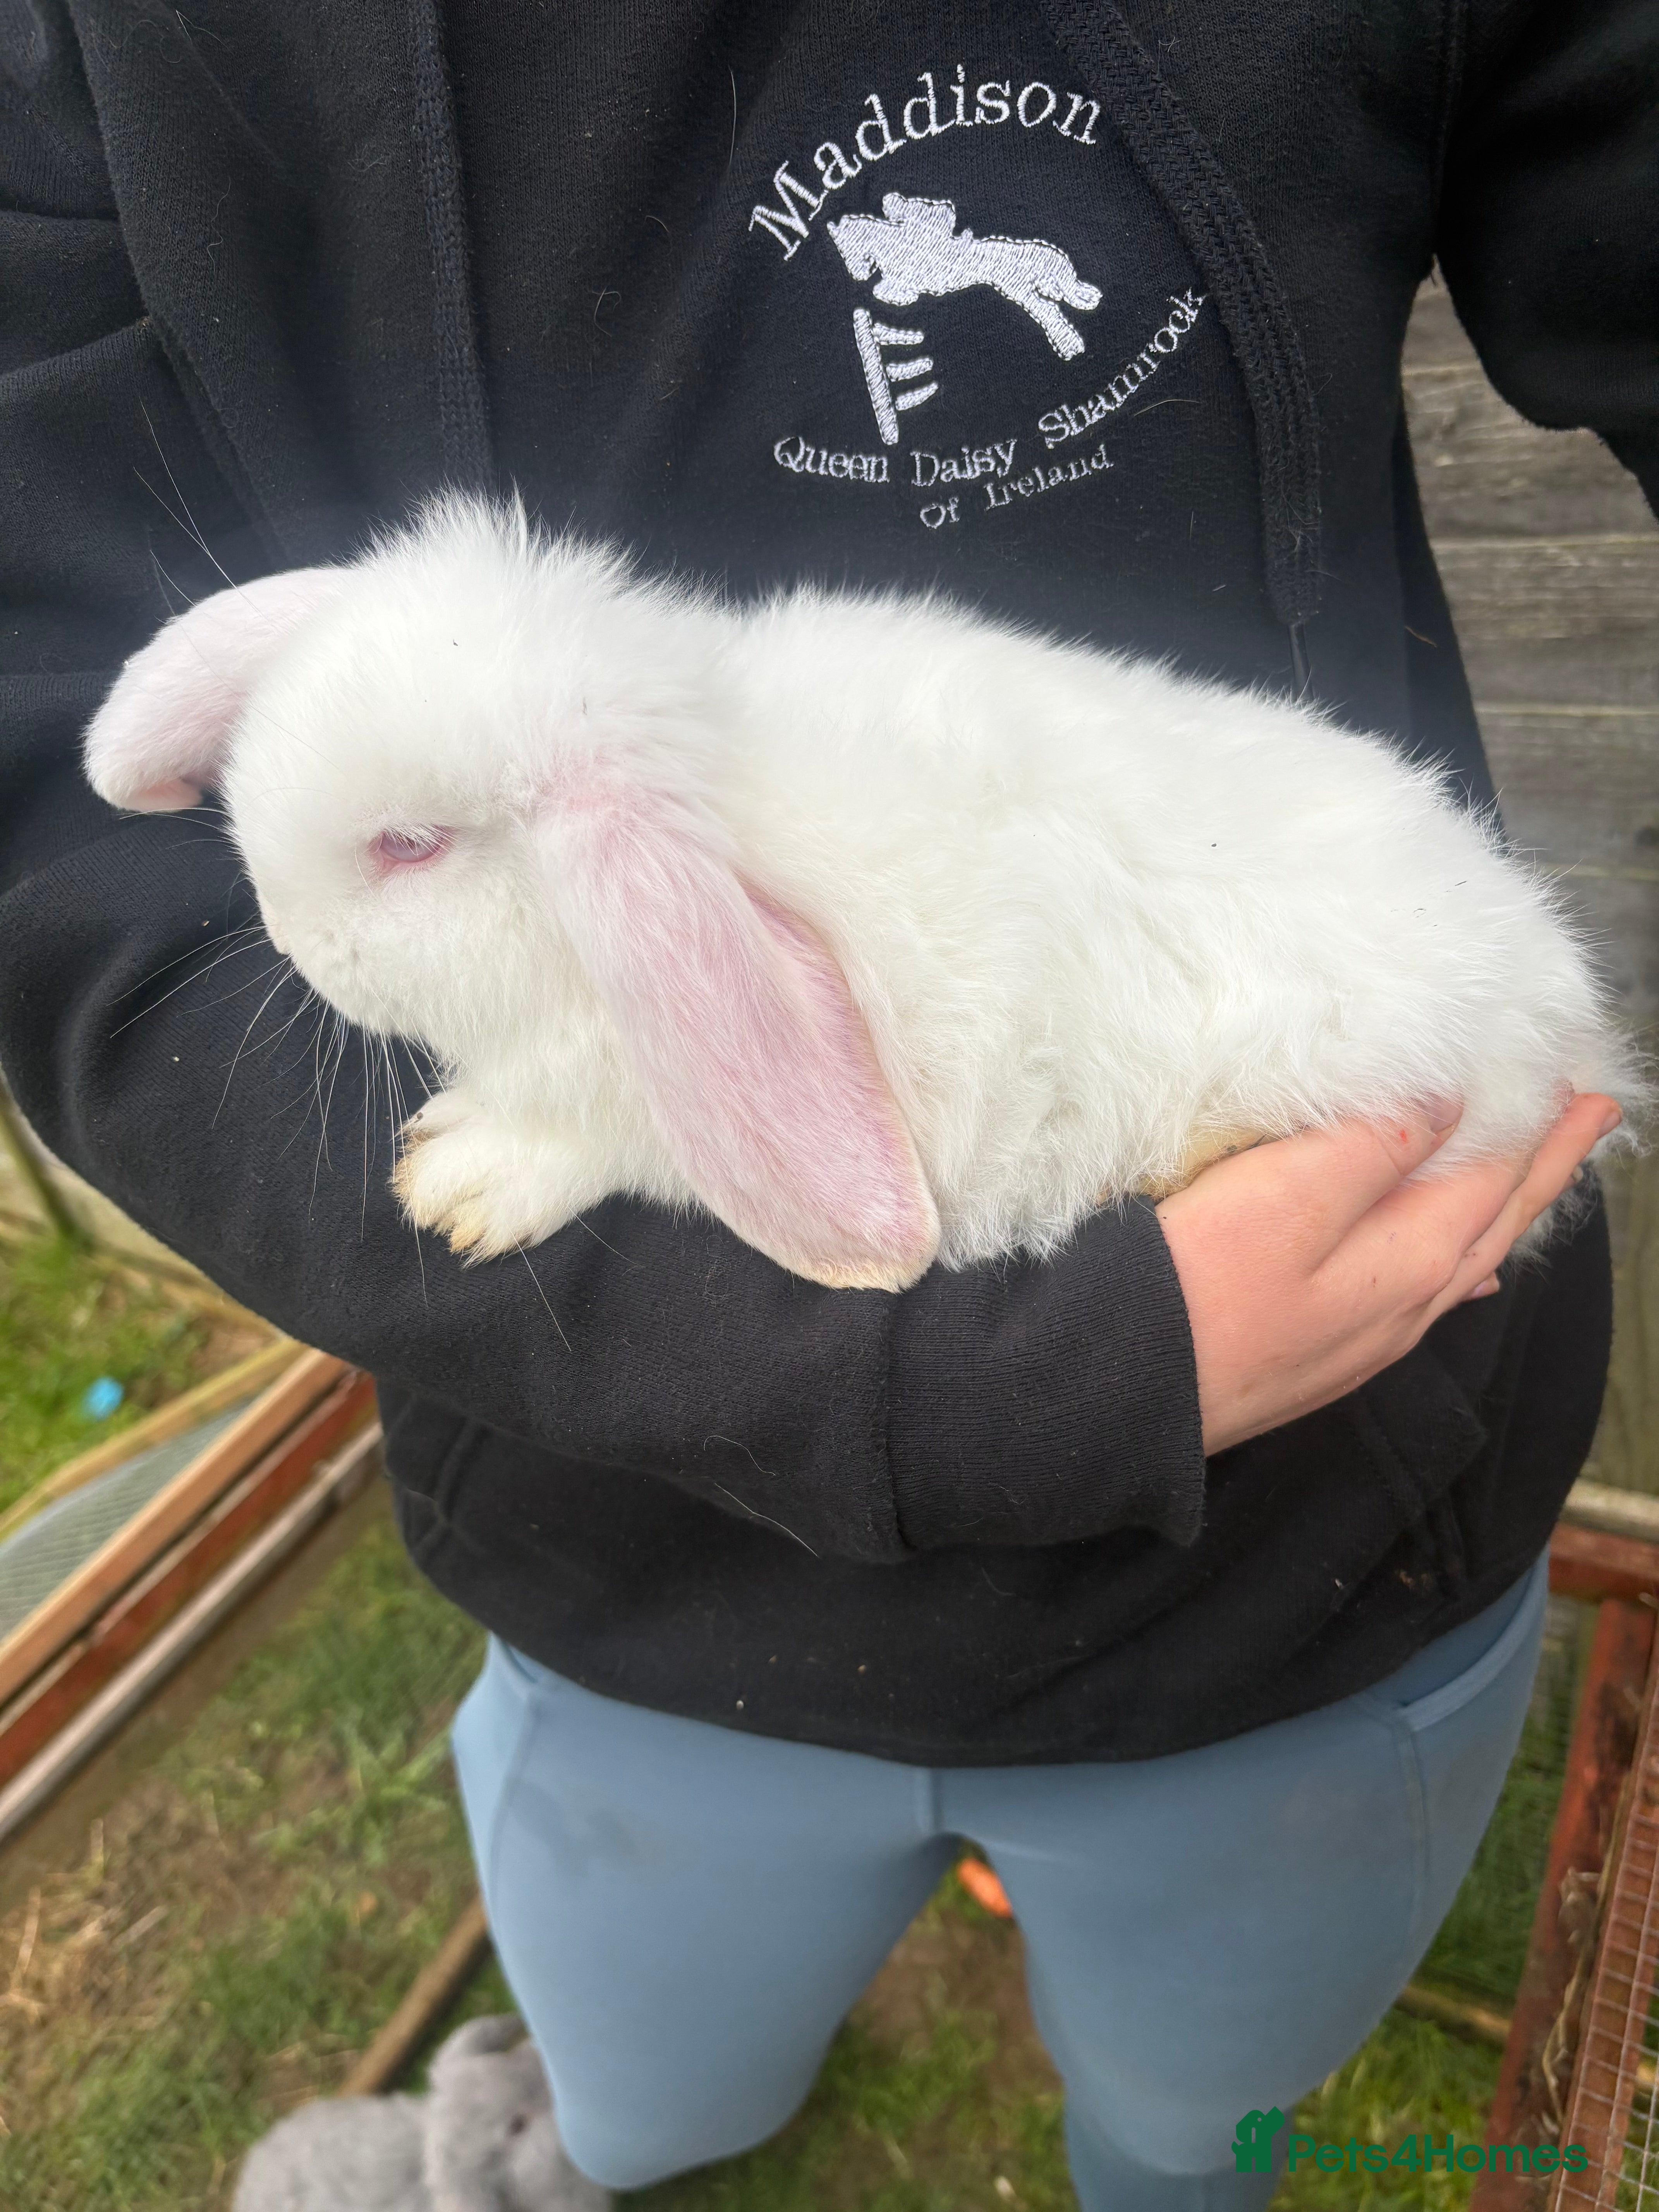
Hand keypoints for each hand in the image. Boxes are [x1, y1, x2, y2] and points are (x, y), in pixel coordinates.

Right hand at [1155, 1093, 1621, 1455]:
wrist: (1121, 1398)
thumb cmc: (1194, 1289)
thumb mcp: (1286, 1196)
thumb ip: (1373, 1145)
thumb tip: (1449, 1103)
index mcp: (1409, 1258)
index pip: (1497, 1175)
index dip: (1539, 1126)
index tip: (1583, 1084)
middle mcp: (1405, 1305)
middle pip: (1495, 1217)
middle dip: (1544, 1164)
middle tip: (1592, 1116)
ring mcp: (1365, 1337)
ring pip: (1465, 1257)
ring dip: (1504, 1206)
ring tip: (1535, 1177)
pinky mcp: (1322, 1353)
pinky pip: (1425, 1294)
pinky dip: (1459, 1262)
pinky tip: (1463, 1270)